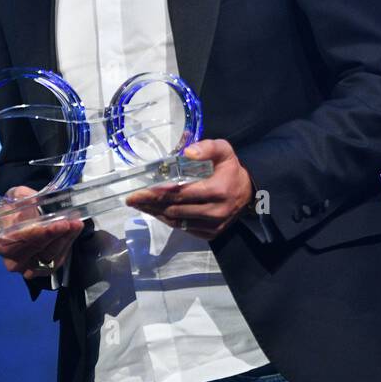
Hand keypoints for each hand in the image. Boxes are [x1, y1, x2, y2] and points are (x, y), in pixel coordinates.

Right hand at [0, 185, 83, 279]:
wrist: (23, 220)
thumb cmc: (17, 210)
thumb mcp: (15, 197)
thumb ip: (22, 196)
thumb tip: (34, 198)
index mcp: (2, 244)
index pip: (20, 242)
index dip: (38, 234)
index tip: (54, 224)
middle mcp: (14, 261)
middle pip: (38, 250)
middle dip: (55, 236)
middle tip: (68, 223)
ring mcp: (30, 268)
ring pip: (51, 255)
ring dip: (65, 239)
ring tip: (75, 224)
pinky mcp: (46, 269)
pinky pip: (59, 258)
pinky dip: (68, 243)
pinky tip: (74, 230)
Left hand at [125, 139, 253, 240]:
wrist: (248, 192)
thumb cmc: (230, 169)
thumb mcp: (224, 151)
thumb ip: (207, 148)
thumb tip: (187, 153)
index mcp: (217, 190)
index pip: (182, 194)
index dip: (159, 193)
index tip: (140, 192)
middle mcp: (215, 211)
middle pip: (175, 210)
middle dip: (151, 204)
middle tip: (132, 199)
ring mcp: (213, 225)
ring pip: (177, 222)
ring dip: (156, 213)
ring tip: (139, 205)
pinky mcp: (211, 233)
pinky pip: (184, 229)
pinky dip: (168, 221)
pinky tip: (156, 212)